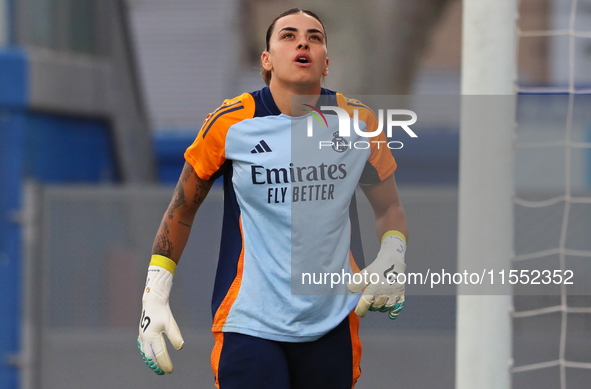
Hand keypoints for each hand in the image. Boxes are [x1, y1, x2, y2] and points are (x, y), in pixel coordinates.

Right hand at [137, 257, 183, 373]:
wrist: (153, 301)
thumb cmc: (162, 312)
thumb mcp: (170, 323)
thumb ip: (175, 336)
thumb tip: (180, 347)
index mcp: (152, 337)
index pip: (160, 355)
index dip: (165, 364)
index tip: (170, 370)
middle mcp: (145, 339)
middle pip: (151, 357)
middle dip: (157, 365)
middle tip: (164, 372)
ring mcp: (142, 337)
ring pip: (146, 353)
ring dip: (151, 361)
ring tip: (157, 368)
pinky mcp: (142, 334)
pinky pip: (143, 348)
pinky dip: (147, 355)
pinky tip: (151, 356)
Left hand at [347, 232, 405, 319]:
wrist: (393, 260)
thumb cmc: (378, 267)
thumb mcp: (366, 272)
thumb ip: (357, 282)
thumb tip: (348, 288)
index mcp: (374, 286)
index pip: (366, 302)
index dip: (361, 310)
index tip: (359, 312)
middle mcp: (385, 291)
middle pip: (375, 306)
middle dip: (370, 307)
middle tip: (368, 302)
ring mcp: (394, 293)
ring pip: (385, 307)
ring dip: (380, 308)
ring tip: (377, 303)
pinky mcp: (401, 293)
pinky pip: (398, 307)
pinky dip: (394, 312)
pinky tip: (390, 314)